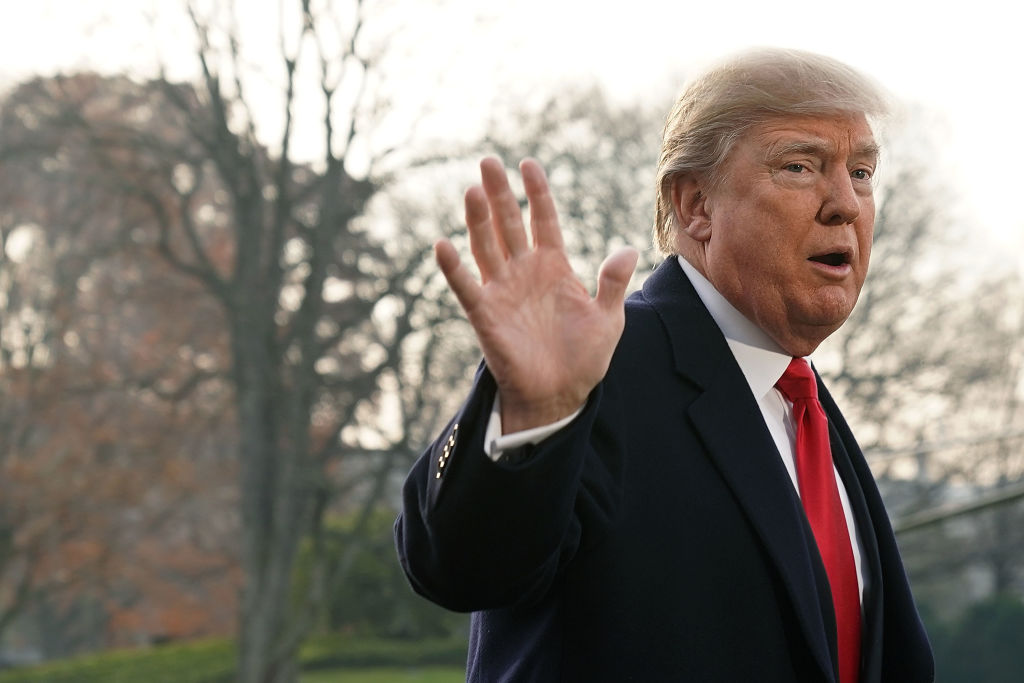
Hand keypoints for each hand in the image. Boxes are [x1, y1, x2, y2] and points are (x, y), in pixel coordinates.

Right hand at [436, 157, 637, 432]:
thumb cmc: (584, 358)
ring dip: (478, 220)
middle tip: (488, 161)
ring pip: (486, 246)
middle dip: (500, 193)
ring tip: (473, 190)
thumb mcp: (608, 318)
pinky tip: (443, 245)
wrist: (560, 395)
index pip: (542, 220)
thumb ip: (612, 283)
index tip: (529, 164)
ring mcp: (502, 291)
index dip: (536, 193)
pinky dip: (453, 268)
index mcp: (554, 267)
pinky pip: (466, 287)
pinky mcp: (486, 315)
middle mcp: (524, 272)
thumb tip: (627, 249)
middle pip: (508, 224)